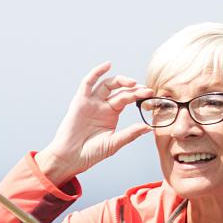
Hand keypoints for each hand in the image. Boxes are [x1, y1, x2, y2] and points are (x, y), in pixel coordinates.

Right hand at [35, 63, 150, 183]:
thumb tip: (149, 127)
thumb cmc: (91, 153)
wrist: (71, 158)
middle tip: (146, 90)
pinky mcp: (80, 101)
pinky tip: (107, 65)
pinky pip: (87, 83)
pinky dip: (96, 72)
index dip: (139, 95)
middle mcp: (102, 105)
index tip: (151, 94)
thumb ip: (130, 134)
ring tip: (132, 82)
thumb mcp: (114, 143)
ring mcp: (91, 102)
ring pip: (106, 84)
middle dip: (133, 88)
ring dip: (120, 80)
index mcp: (111, 114)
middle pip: (119, 90)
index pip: (127, 99)